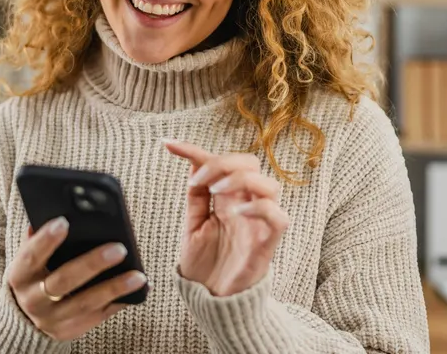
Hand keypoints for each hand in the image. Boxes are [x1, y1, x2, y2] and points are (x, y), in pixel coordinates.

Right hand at [5, 217, 147, 340]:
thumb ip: (38, 239)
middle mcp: (33, 300)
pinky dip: (121, 301)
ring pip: (85, 303)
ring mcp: (53, 319)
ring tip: (138, 276)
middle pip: (63, 281)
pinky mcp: (71, 329)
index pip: (30, 257)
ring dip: (114, 288)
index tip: (64, 221)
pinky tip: (140, 289)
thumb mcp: (28, 260)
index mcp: (20, 276)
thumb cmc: (34, 276)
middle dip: (92, 264)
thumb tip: (54, 211)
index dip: (45, 240)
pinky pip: (100, 316)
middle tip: (119, 248)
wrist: (25, 318)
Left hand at [164, 140, 288, 296]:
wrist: (211, 302)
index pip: (220, 163)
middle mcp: (246, 206)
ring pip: (270, 184)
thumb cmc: (206, 266)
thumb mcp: (193, 225)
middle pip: (251, 164)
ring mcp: (259, 223)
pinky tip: (236, 212)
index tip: (168, 144)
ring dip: (240, 180)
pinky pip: (277, 218)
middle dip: (223, 163)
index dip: (195, 150)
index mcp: (229, 199)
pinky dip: (260, 208)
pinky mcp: (267, 243)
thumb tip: (190, 161)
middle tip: (199, 179)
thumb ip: (197, 196)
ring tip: (216, 190)